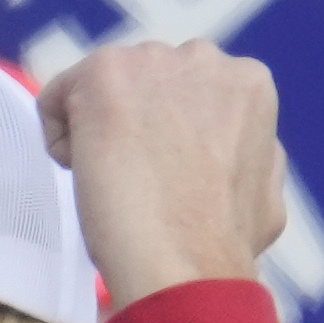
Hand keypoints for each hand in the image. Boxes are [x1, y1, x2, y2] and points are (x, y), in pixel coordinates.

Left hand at [38, 40, 289, 312]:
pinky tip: (85, 175)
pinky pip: (58, 99)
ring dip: (101, 131)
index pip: (189, 95)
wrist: (185, 263)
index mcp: (247, 84)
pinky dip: (62, 139)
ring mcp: (152, 62)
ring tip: (117, 183)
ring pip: (104, 90)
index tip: (168, 176)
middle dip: (138, 124)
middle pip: (146, 84)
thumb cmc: (223, 245)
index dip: (174, 140)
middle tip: (139, 180)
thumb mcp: (265, 191)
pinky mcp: (104, 74)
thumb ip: (248, 154)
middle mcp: (203, 59)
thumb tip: (230, 153)